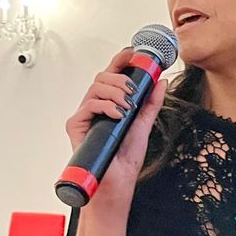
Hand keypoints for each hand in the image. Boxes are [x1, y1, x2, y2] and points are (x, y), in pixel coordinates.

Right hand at [65, 47, 168, 208]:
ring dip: (115, 91)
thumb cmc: (124, 160)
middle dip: (120, 78)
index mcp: (109, 105)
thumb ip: (150, 103)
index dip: (120, 60)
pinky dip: (106, 105)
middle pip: (102, 77)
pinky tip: (118, 114)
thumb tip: (160, 82)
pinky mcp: (76, 125)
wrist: (117, 182)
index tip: (133, 53)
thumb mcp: (143, 125)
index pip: (112, 76)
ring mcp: (85, 116)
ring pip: (95, 86)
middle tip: (133, 89)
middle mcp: (95, 108)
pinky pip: (89, 104)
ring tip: (127, 105)